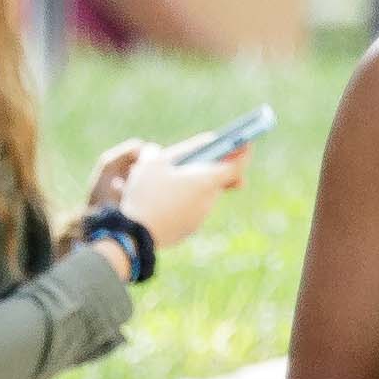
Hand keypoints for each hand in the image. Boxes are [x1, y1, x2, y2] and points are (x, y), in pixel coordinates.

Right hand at [89, 136, 233, 256]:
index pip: (238, 166)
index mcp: (207, 181)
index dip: (243, 153)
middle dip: (209, 168)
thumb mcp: (151, 163)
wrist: (135, 234)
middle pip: (219, 180)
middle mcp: (208, 200)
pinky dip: (182, 201)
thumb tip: (157, 149)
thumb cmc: (147, 194)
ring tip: (167, 178)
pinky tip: (162, 198)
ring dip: (192, 185)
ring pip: (202, 195)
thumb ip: (160, 151)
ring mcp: (199, 217)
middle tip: (196, 159)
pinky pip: (189, 210)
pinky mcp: (187, 229)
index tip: (244, 143)